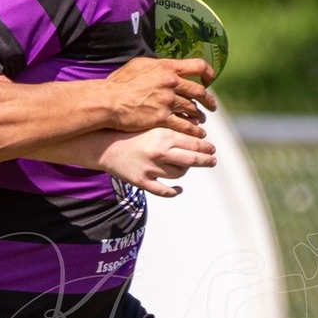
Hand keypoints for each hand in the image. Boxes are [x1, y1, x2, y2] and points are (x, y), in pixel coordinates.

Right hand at [99, 57, 218, 137]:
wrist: (109, 101)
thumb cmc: (119, 83)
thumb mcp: (138, 65)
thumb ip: (155, 66)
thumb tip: (165, 67)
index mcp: (167, 67)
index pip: (198, 66)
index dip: (208, 73)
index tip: (209, 80)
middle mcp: (170, 82)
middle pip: (199, 91)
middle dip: (208, 100)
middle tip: (212, 105)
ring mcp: (167, 101)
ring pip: (192, 109)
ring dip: (199, 116)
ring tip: (201, 121)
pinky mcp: (162, 118)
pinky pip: (183, 125)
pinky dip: (191, 129)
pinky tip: (195, 133)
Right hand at [99, 127, 215, 197]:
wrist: (104, 145)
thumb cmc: (130, 132)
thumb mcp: (152, 125)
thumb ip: (173, 129)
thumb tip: (198, 132)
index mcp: (164, 136)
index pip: (194, 144)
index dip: (206, 148)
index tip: (212, 149)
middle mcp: (160, 153)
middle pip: (192, 160)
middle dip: (206, 160)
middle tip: (212, 160)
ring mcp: (151, 169)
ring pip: (179, 175)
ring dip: (186, 171)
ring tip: (187, 167)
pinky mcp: (143, 182)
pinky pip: (164, 191)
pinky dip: (174, 192)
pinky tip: (179, 190)